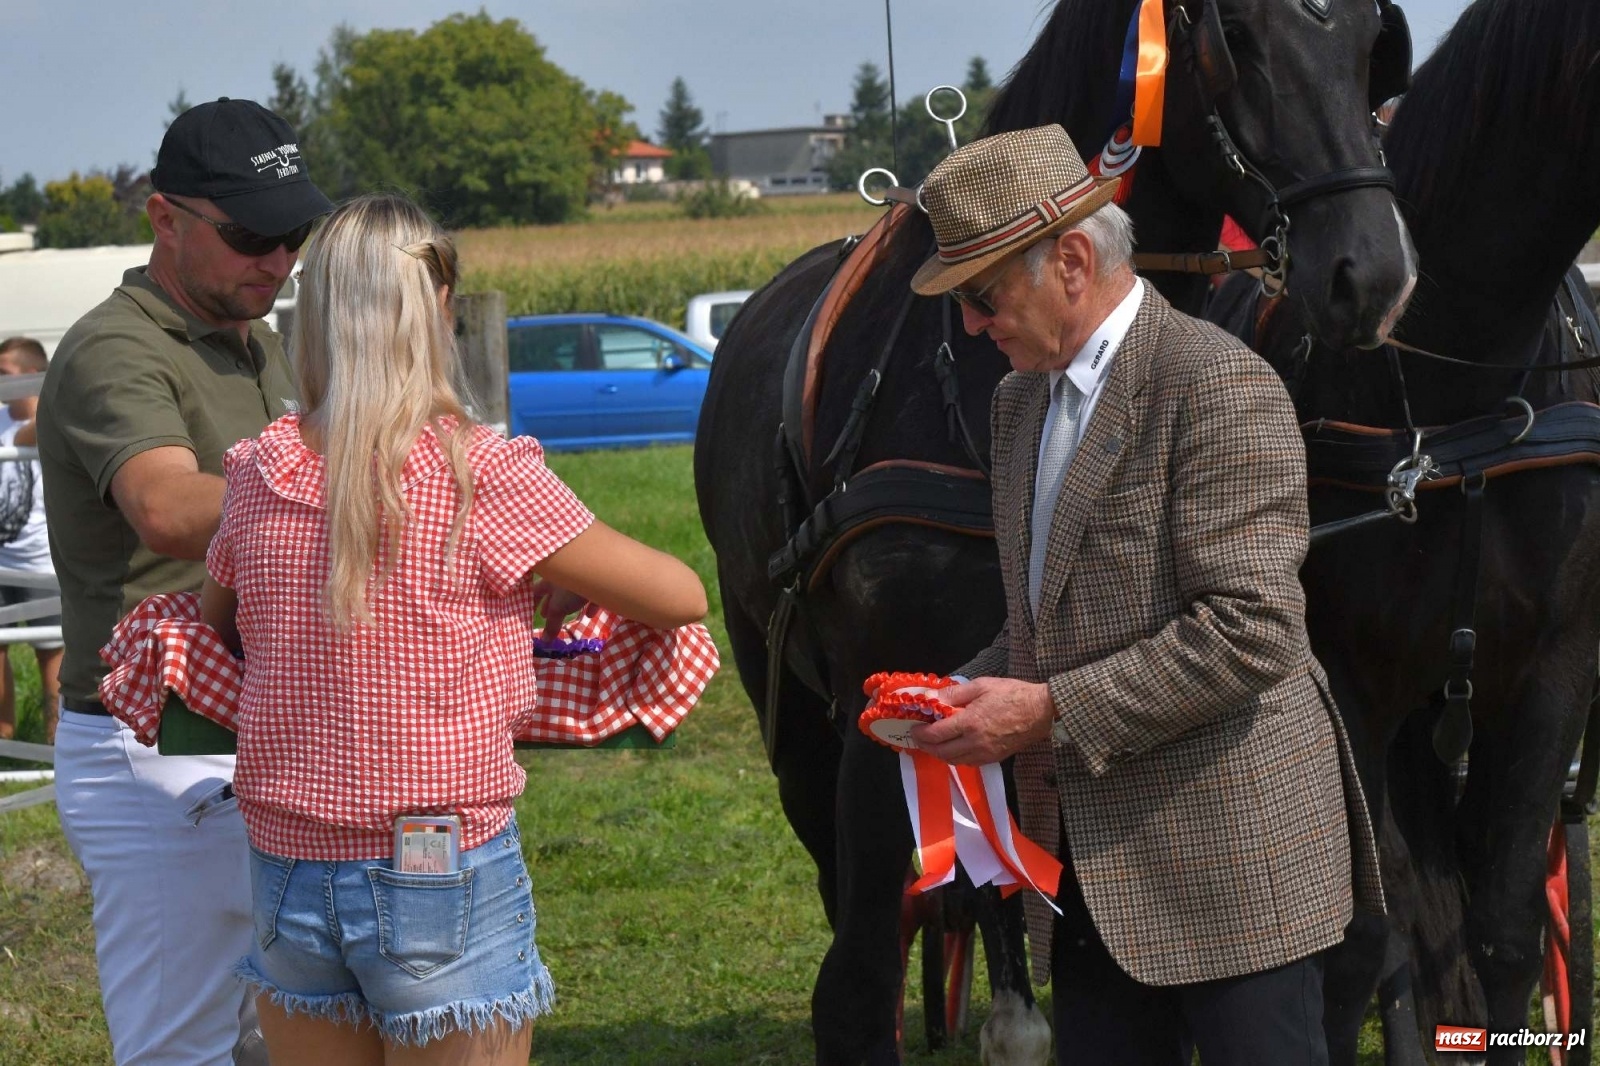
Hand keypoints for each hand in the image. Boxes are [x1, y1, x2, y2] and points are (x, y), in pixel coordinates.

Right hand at [529, 579, 598, 638]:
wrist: (599, 573)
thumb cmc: (572, 588)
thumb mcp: (558, 608)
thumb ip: (551, 624)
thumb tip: (544, 641)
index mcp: (549, 581)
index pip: (535, 592)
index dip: (529, 603)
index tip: (525, 612)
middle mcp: (562, 578)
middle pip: (552, 592)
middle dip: (548, 604)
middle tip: (544, 616)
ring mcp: (579, 579)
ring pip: (570, 593)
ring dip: (567, 604)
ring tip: (565, 615)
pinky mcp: (595, 583)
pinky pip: (590, 595)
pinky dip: (588, 605)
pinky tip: (589, 614)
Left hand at [906, 677, 1054, 764]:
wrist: (1041, 711)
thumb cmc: (1012, 694)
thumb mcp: (981, 685)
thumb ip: (953, 694)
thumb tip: (930, 698)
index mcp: (970, 722)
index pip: (936, 734)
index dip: (921, 733)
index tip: (914, 727)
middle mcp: (975, 742)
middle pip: (941, 752)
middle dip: (926, 746)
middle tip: (918, 737)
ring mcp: (985, 753)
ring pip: (953, 761)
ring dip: (939, 754)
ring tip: (933, 743)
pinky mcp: (994, 758)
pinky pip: (968, 763)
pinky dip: (955, 757)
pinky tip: (953, 747)